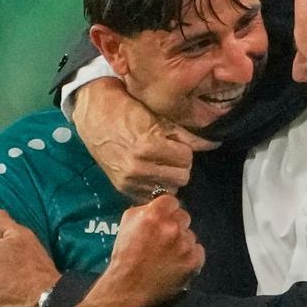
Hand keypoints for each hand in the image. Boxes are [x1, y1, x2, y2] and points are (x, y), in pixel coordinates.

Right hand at [72, 79, 218, 200]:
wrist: (93, 116)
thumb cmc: (127, 110)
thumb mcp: (157, 117)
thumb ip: (185, 134)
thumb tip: (212, 143)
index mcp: (147, 146)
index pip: (186, 159)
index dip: (185, 150)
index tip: (177, 144)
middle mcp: (138, 167)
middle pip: (181, 177)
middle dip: (180, 165)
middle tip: (172, 155)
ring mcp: (129, 180)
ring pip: (169, 189)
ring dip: (169, 177)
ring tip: (161, 163)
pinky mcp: (122, 188)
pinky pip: (152, 196)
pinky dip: (155, 186)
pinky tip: (150, 173)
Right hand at [99, 195, 204, 306]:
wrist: (128, 288)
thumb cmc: (124, 255)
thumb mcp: (127, 223)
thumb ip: (145, 210)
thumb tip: (159, 205)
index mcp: (155, 214)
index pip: (172, 201)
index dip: (166, 210)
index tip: (162, 219)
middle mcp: (173, 227)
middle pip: (183, 216)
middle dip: (175, 225)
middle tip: (164, 238)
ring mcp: (185, 245)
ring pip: (190, 235)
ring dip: (182, 242)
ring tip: (168, 255)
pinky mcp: (193, 261)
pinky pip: (198, 251)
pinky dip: (190, 256)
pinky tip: (177, 263)